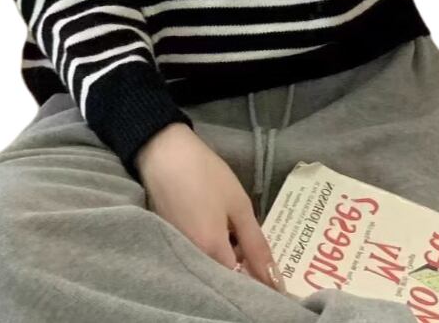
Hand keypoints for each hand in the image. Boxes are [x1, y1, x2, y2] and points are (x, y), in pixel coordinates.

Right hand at [135, 122, 285, 293]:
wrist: (163, 152)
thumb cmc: (205, 174)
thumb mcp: (238, 205)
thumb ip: (256, 245)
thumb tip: (275, 282)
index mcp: (211, 252)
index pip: (240, 286)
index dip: (259, 284)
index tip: (274, 281)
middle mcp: (191, 261)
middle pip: (223, 280)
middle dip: (244, 274)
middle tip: (259, 256)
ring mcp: (178, 252)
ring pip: (210, 269)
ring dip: (229, 262)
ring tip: (244, 244)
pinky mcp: (170, 243)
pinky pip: (198, 258)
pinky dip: (213, 252)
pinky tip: (224, 236)